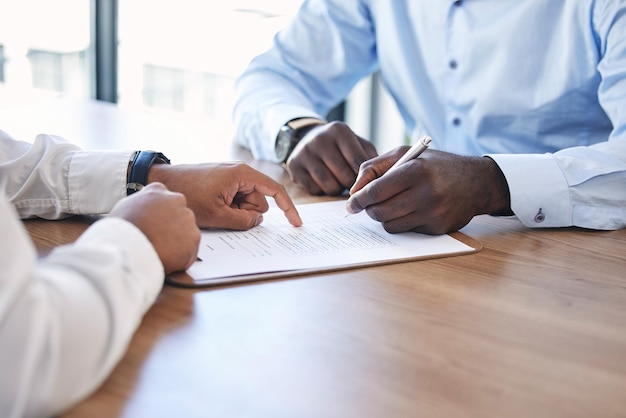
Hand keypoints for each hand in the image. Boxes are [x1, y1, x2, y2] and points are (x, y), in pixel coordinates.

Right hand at [109, 183, 199, 273]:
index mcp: (158, 191)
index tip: (158, 225)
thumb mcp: (125, 207)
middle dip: (173, 229)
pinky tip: (167, 260)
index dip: (163, 215)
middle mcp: (176, 200)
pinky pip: (190, 250)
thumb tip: (144, 209)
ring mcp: (187, 218)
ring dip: (178, 243)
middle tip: (159, 240)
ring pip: (187, 233)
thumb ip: (141, 204)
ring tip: (160, 251)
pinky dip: (181, 258)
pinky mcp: (194, 236)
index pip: (167, 200)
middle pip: (180, 216)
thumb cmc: (122, 230)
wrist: (127, 247)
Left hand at [148, 162, 301, 229]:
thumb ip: (243, 220)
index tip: (296, 224)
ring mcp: (231, 178)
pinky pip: (235, 200)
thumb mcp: (217, 214)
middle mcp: (240, 173)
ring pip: (247, 203)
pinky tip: (212, 208)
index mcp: (243, 174)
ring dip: (236, 212)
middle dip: (248, 213)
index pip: (275, 190)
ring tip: (214, 209)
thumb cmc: (187, 194)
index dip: (288, 208)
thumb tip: (257, 220)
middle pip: (259, 201)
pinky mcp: (223, 183)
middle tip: (224, 213)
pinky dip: (229, 208)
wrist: (162, 181)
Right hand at [286, 121, 377, 195]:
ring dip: (338, 189)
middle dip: (351, 184)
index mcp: (339, 131)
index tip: (367, 181)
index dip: (364, 176)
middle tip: (353, 184)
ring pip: (329, 186)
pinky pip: (314, 190)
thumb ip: (370, 158)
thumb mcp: (357, 143)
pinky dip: (322, 191)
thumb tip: (380, 178)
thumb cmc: (340, 145)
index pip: (358, 161)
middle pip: (344, 176)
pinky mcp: (294, 166)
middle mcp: (319, 139)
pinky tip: (325, 182)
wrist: (307, 137)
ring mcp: (304, 153)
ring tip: (340, 182)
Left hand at [346, 148, 511, 233]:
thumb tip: (354, 189)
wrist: (477, 182)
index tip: (351, 204)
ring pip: (391, 225)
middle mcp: (426, 193)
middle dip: (369, 209)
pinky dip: (403, 222)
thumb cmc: (436, 165)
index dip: (358, 199)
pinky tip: (413, 209)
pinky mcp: (438, 228)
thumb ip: (375, 167)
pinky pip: (407, 230)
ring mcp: (433, 213)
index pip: (376, 191)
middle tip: (368, 205)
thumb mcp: (406, 154)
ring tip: (393, 204)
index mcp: (415, 170)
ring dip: (385, 217)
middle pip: (380, 212)